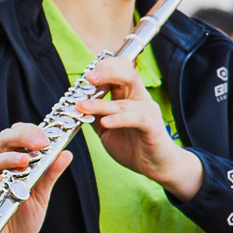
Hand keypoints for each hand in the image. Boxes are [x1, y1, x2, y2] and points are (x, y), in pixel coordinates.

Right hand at [0, 124, 77, 232]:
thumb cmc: (21, 217)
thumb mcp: (41, 195)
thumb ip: (50, 175)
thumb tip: (66, 154)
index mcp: (14, 162)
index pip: (18, 136)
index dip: (31, 131)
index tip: (48, 137)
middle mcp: (0, 168)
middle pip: (5, 140)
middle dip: (22, 137)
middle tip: (39, 143)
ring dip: (10, 159)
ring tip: (25, 162)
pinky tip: (3, 181)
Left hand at [82, 62, 202, 197]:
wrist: (156, 165)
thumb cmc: (133, 144)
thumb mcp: (107, 128)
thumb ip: (94, 115)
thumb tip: (76, 104)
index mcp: (130, 95)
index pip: (122, 69)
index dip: (105, 67)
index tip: (86, 75)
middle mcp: (140, 99)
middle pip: (128, 74)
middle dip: (107, 72)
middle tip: (88, 78)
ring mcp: (148, 112)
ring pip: (124, 102)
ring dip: (100, 104)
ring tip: (82, 106)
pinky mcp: (153, 128)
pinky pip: (136, 119)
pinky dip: (119, 119)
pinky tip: (105, 122)